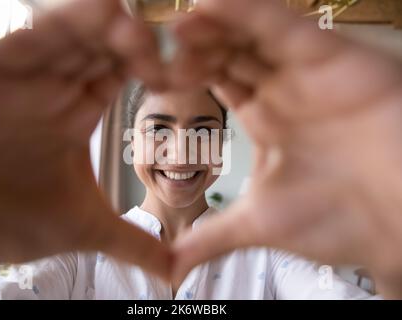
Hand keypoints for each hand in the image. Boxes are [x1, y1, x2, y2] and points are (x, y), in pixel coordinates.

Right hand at [0, 0, 170, 279]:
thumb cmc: (8, 220)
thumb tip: (176, 274)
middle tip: (178, 48)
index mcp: (77, 113)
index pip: (126, 72)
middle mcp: (55, 86)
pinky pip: (36, 33)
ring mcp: (27, 74)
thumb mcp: (83, 230)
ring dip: (114, 28)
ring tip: (144, 35)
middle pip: (106, 45)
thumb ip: (133, 244)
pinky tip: (104, 12)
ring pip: (77, 32)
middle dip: (142, 42)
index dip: (159, 66)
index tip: (189, 72)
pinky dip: (69, 20)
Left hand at [171, 0, 401, 296]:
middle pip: (228, 52)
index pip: (217, 81)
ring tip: (176, 26)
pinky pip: (283, 26)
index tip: (149, 74)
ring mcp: (305, 71)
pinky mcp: (331, 57)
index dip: (184, 74)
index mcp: (265, 117)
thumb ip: (210, 238)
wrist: (399, 225)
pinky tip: (210, 6)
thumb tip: (169, 269)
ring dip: (212, 26)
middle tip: (153, 48)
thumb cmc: (339, 220)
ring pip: (251, 33)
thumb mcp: (259, 224)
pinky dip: (248, 13)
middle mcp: (283, 89)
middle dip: (193, 47)